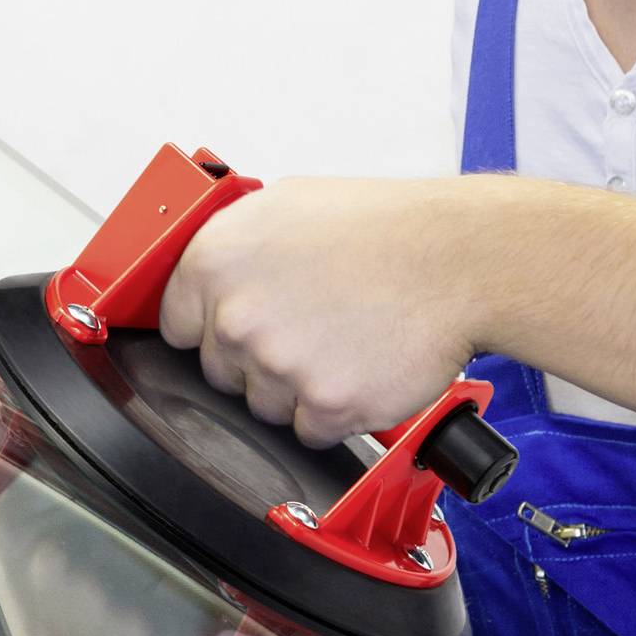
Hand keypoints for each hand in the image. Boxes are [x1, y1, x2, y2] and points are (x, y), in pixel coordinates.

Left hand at [159, 176, 488, 447]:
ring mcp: (278, 366)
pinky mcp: (323, 407)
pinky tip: (360, 368)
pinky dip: (336, 412)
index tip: (238, 326)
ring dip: (298, 388)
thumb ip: (236, 246)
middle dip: (257, 359)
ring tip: (342, 342)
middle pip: (220, 372)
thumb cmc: (386, 228)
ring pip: (265, 406)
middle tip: (309, 326)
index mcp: (215, 260)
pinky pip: (309, 431)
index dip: (210, 328)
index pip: (176, 325)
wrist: (459, 259)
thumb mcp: (289, 204)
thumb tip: (212, 276)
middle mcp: (237, 316)